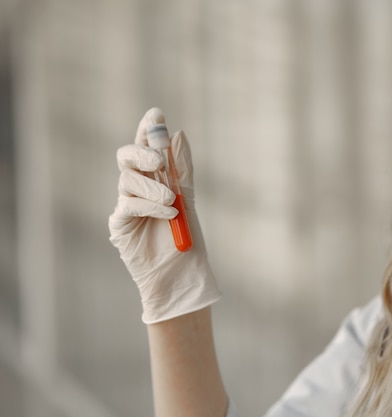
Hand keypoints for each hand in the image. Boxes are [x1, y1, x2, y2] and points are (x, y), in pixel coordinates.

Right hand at [109, 108, 220, 323]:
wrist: (183, 275)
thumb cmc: (187, 239)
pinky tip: (166, 214)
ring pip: (127, 180)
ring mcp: (126, 205)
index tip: (156, 114)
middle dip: (142, 152)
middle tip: (158, 160)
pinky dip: (149, 206)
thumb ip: (182, 169)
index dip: (148, 129)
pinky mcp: (119, 224)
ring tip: (172, 203)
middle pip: (126, 156)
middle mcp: (137, 188)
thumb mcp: (189, 198)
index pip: (146, 147)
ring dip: (153, 188)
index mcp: (155, 179)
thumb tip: (179, 135)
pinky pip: (128, 205)